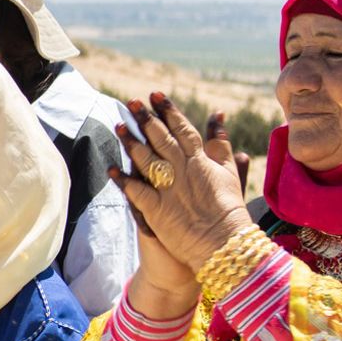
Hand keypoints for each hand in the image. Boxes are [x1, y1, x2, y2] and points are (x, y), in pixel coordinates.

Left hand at [112, 95, 253, 273]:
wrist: (224, 245)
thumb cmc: (229, 210)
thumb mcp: (229, 173)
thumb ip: (220, 145)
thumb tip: (217, 115)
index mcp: (200, 160)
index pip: (182, 129)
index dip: (168, 111)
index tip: (156, 95)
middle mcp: (183, 170)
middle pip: (160, 139)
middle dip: (146, 119)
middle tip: (132, 102)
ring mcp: (168, 189)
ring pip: (146, 159)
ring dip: (131, 142)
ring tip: (119, 126)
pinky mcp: (157, 210)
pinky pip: (136, 191)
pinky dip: (123, 180)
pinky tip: (111, 169)